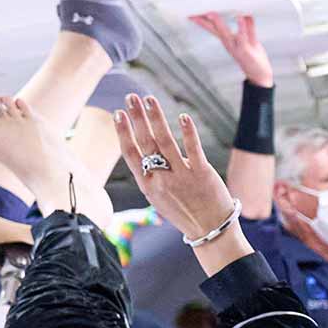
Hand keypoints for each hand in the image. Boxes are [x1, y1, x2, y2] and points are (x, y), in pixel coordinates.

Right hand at [113, 94, 235, 240]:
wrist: (210, 231)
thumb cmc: (183, 212)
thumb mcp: (159, 198)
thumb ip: (151, 175)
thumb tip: (144, 151)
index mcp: (148, 186)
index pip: (130, 154)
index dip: (123, 132)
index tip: (117, 113)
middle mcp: (162, 179)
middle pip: (146, 143)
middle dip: (136, 117)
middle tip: (130, 96)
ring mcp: (182, 176)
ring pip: (165, 141)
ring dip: (156, 117)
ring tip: (149, 99)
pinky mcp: (202, 173)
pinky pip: (193, 149)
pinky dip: (188, 132)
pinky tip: (183, 116)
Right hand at [188, 12, 272, 87]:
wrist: (260, 75)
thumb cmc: (253, 56)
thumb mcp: (250, 39)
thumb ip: (249, 27)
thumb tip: (246, 14)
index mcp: (228, 39)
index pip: (213, 28)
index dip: (202, 21)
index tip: (192, 13)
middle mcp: (229, 43)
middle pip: (215, 30)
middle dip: (204, 22)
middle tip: (194, 13)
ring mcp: (237, 47)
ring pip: (226, 33)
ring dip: (218, 24)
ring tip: (211, 14)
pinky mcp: (247, 50)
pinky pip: (243, 37)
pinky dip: (241, 27)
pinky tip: (239, 17)